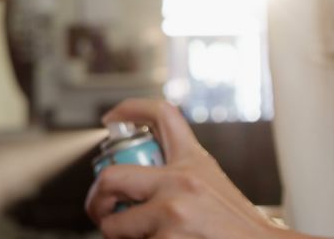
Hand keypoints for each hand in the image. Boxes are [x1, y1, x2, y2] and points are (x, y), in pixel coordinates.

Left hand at [86, 99, 294, 238]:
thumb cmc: (237, 227)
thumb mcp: (213, 185)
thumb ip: (177, 176)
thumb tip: (131, 181)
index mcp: (193, 162)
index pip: (161, 115)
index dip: (130, 108)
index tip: (110, 118)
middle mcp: (180, 182)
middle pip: (111, 177)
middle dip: (96, 200)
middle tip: (100, 211)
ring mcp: (172, 213)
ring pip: (116, 225)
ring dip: (120, 236)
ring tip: (141, 238)